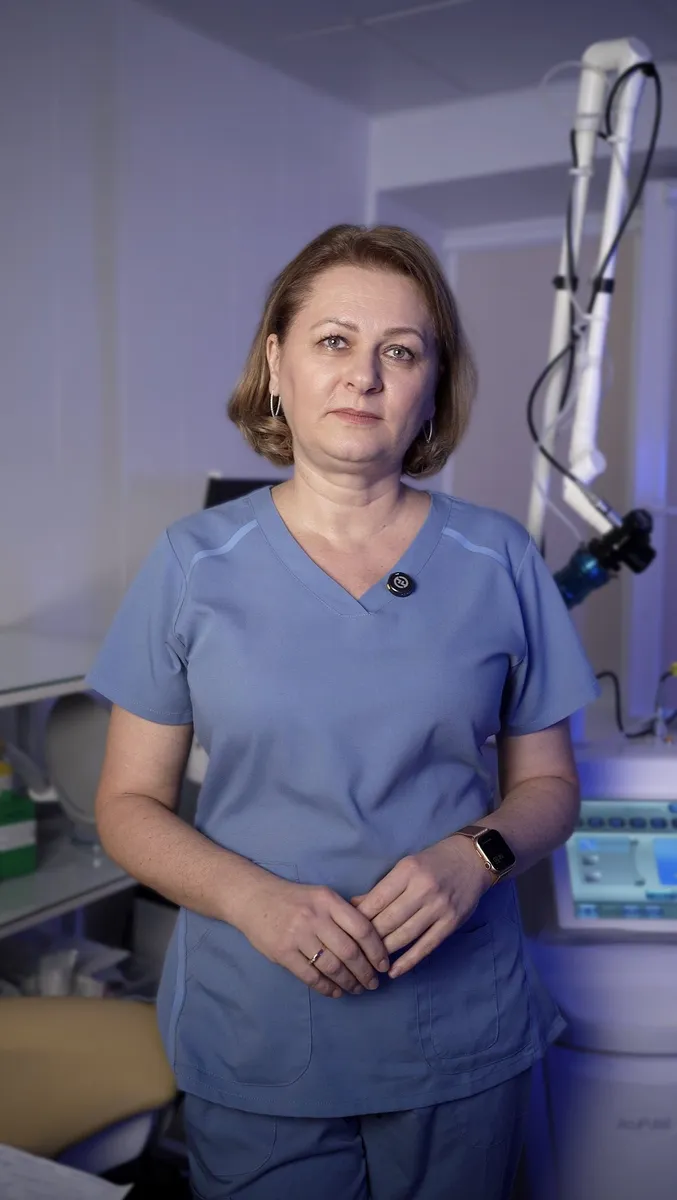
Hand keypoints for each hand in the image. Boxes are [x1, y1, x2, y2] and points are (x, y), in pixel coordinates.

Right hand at [235, 874, 389, 999]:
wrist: (253, 898)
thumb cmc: (294, 899)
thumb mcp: (321, 896)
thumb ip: (345, 911)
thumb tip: (376, 932)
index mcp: (328, 900)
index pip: (362, 928)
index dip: (377, 950)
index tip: (384, 965)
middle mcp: (315, 917)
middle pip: (349, 951)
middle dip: (365, 972)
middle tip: (373, 983)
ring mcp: (297, 935)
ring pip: (331, 966)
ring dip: (348, 982)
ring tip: (357, 989)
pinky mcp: (282, 952)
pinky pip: (310, 976)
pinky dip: (327, 987)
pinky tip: (336, 991)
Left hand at [351, 836, 492, 979]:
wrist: (472, 860)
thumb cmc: (433, 862)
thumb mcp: (406, 866)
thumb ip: (383, 888)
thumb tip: (354, 906)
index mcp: (408, 870)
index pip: (377, 899)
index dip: (360, 918)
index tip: (348, 930)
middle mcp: (423, 888)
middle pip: (389, 920)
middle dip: (370, 938)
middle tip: (356, 950)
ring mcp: (439, 907)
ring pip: (405, 935)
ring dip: (385, 951)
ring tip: (371, 962)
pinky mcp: (451, 923)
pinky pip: (426, 946)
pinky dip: (408, 961)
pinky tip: (394, 972)